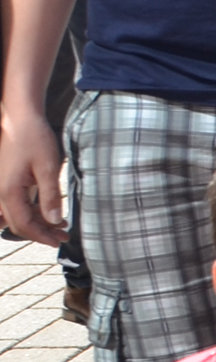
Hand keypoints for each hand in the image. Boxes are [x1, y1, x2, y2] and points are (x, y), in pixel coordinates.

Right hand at [0, 109, 65, 246]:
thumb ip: (50, 196)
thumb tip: (54, 221)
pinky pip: (15, 205)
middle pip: (18, 224)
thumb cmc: (34, 140)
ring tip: (62, 225)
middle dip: (41, 232)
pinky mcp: (5, 183)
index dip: (42, 236)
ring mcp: (0, 188)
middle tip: (64, 236)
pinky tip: (49, 211)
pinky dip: (31, 212)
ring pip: (16, 216)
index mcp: (8, 192)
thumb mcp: (49, 167)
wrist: (19, 119)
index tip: (59, 241)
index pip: (23, 225)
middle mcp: (0, 193)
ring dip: (38, 223)